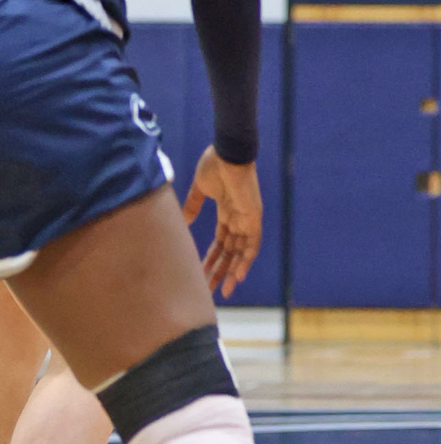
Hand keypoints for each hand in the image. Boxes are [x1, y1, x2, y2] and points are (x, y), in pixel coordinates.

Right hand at [182, 147, 262, 298]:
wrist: (227, 152)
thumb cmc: (214, 165)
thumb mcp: (200, 190)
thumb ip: (193, 206)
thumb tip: (184, 221)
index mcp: (227, 212)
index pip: (221, 241)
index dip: (212, 258)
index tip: (201, 273)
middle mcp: (239, 218)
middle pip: (231, 250)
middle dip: (221, 270)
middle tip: (210, 290)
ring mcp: (247, 218)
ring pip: (242, 251)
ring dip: (232, 271)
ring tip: (223, 290)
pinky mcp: (254, 217)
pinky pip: (253, 243)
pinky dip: (246, 259)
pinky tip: (238, 275)